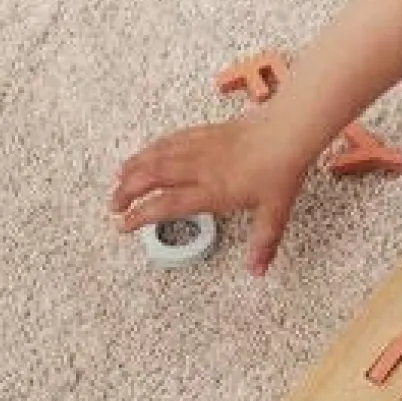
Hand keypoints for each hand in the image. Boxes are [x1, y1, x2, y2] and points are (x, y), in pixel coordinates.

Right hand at [111, 109, 309, 275]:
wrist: (288, 130)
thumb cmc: (281, 167)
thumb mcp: (275, 212)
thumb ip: (263, 243)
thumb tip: (257, 270)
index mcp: (213, 190)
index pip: (166, 204)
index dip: (140, 215)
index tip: (124, 224)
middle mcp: (200, 167)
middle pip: (151, 176)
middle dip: (126, 191)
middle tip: (113, 205)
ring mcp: (199, 147)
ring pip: (156, 155)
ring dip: (133, 167)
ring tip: (118, 179)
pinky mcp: (204, 132)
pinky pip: (169, 140)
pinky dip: (151, 148)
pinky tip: (145, 153)